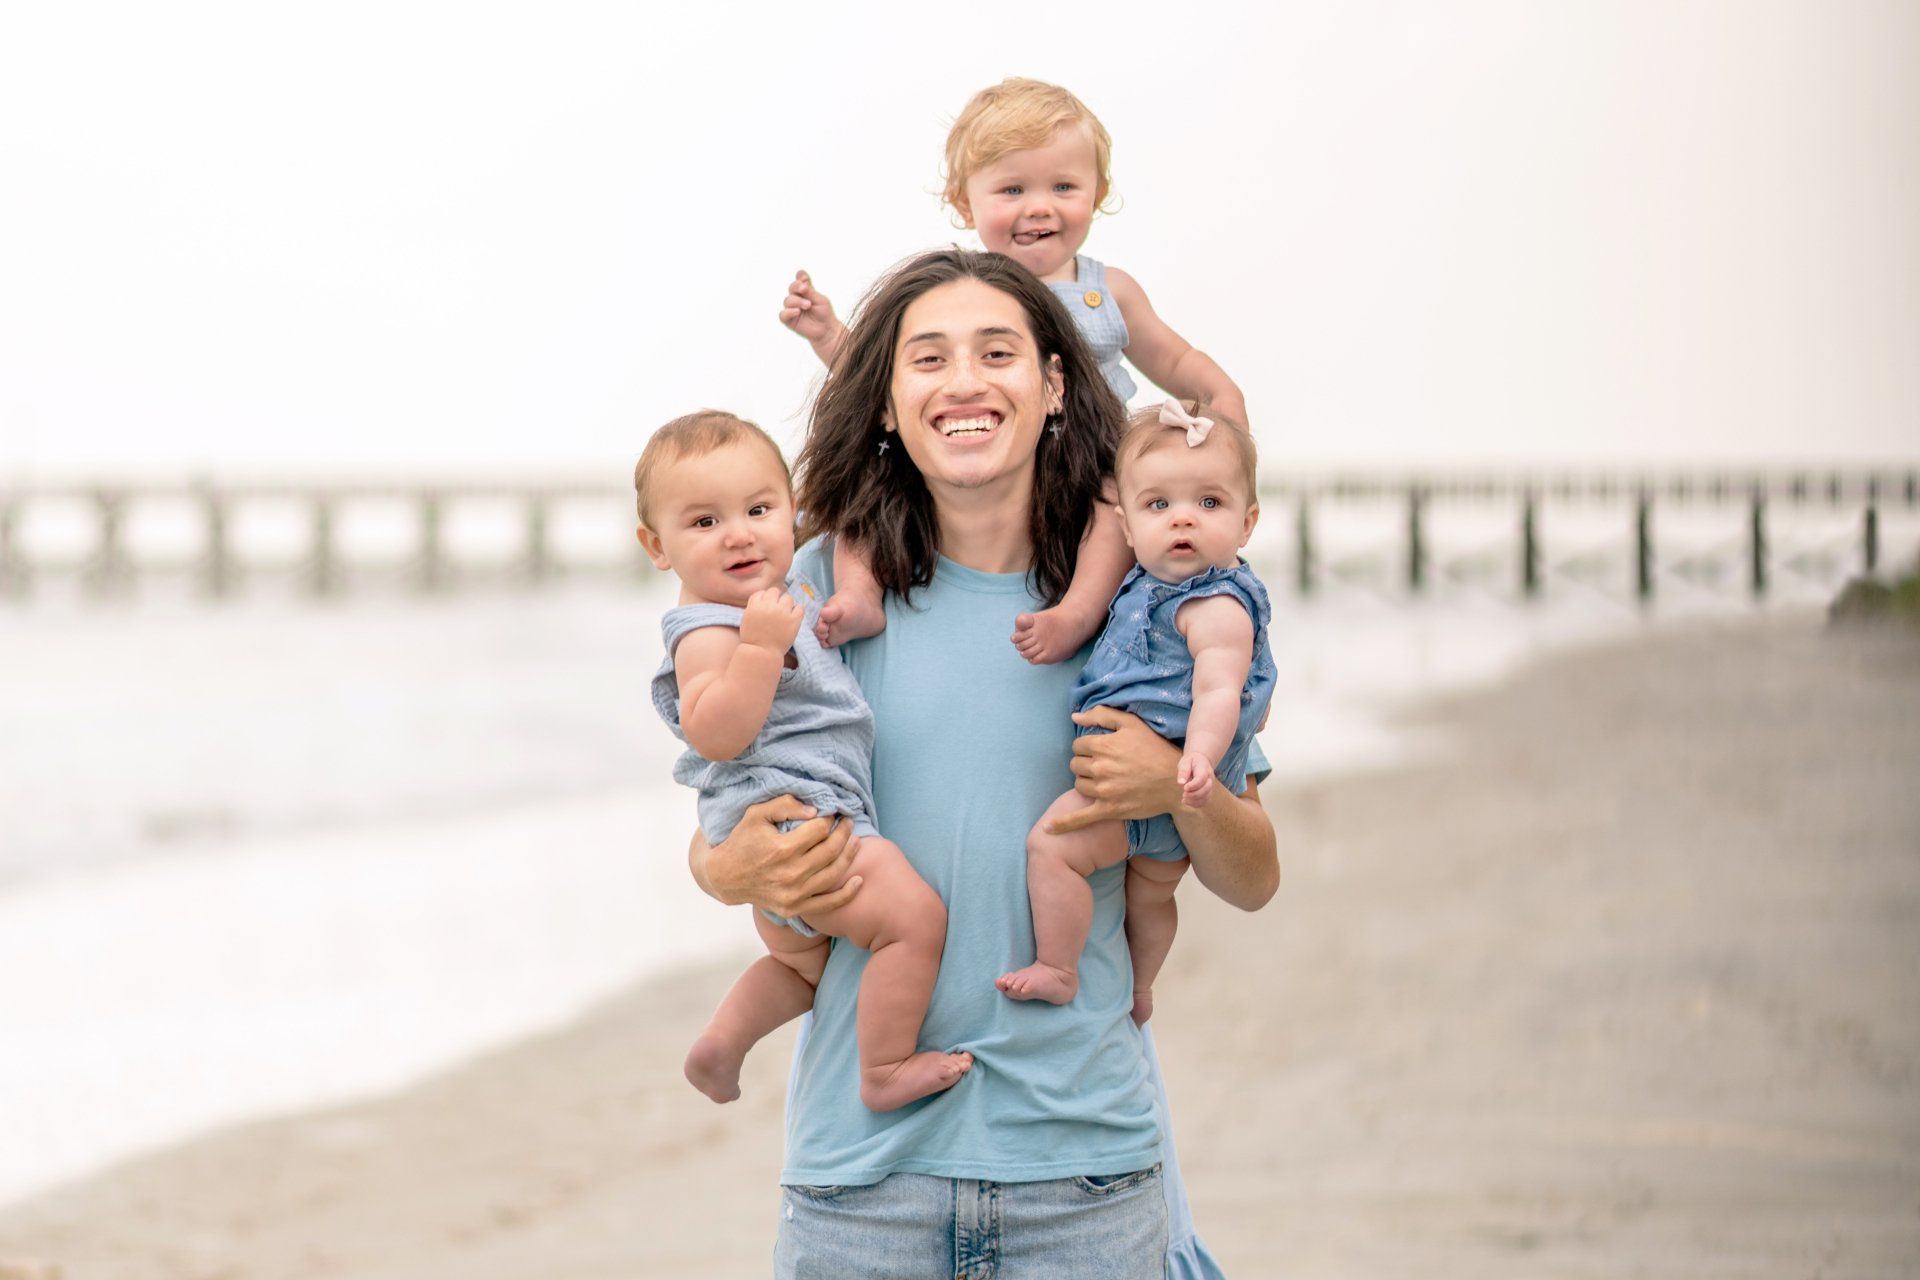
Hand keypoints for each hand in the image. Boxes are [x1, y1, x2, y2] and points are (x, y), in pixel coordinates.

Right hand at [701, 795, 862, 916]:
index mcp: (782, 849)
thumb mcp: (756, 814)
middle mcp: (790, 874)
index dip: (829, 818)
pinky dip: (847, 894)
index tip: (831, 812)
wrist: (725, 877)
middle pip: (830, 850)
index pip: (819, 830)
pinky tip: (859, 880)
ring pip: (833, 873)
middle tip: (847, 822)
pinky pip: (827, 904)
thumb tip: (814, 810)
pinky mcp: (794, 908)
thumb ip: (785, 805)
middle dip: (843, 832)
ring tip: (855, 841)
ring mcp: (794, 894)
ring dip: (849, 855)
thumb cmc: (742, 841)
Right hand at [739, 588, 802, 652]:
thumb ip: (755, 607)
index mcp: (755, 606)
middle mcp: (768, 606)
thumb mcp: (747, 619)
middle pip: (774, 591)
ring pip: (788, 598)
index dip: (764, 600)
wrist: (761, 654)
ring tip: (784, 616)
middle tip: (776, 611)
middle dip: (775, 599)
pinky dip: (798, 611)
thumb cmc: (753, 639)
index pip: (761, 593)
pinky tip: (793, 617)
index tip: (765, 609)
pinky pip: (800, 607)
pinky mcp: (793, 620)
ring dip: (786, 605)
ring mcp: (782, 612)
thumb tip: (765, 595)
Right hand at [778, 270, 845, 359]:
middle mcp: (797, 299)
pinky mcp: (789, 321)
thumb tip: (801, 278)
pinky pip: (783, 315)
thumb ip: (809, 291)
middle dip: (797, 286)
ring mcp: (792, 309)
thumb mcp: (820, 300)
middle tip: (805, 289)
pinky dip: (789, 312)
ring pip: (787, 300)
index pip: (799, 281)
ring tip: (808, 305)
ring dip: (797, 301)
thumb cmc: (825, 314)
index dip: (800, 277)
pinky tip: (797, 311)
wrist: (827, 330)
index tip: (805, 278)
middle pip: (791, 288)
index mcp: (805, 292)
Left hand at [1049, 705, 1183, 834]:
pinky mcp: (1108, 809)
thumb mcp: (1132, 724)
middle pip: (1075, 764)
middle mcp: (1100, 767)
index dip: (1088, 747)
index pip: (1078, 745)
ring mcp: (1103, 790)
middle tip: (1104, 765)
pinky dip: (1063, 824)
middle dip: (1085, 763)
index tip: (1100, 750)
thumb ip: (1102, 715)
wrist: (1176, 782)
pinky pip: (1079, 818)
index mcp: (1103, 745)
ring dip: (1086, 782)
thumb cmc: (1155, 750)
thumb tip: (1074, 717)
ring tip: (1104, 781)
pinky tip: (1048, 829)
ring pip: (1078, 784)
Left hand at [1177, 750, 1215, 807]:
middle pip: (1206, 789)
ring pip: (1206, 797)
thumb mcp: (1185, 761)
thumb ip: (1183, 771)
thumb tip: (1181, 783)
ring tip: (1184, 799)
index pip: (1201, 779)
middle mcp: (1210, 779)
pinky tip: (1188, 802)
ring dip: (1194, 801)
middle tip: (1183, 794)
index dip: (1193, 786)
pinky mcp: (1208, 792)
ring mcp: (1211, 786)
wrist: (1201, 761)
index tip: (1184, 788)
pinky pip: (1205, 801)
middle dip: (1194, 795)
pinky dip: (1196, 804)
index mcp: (1204, 769)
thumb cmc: (1191, 761)